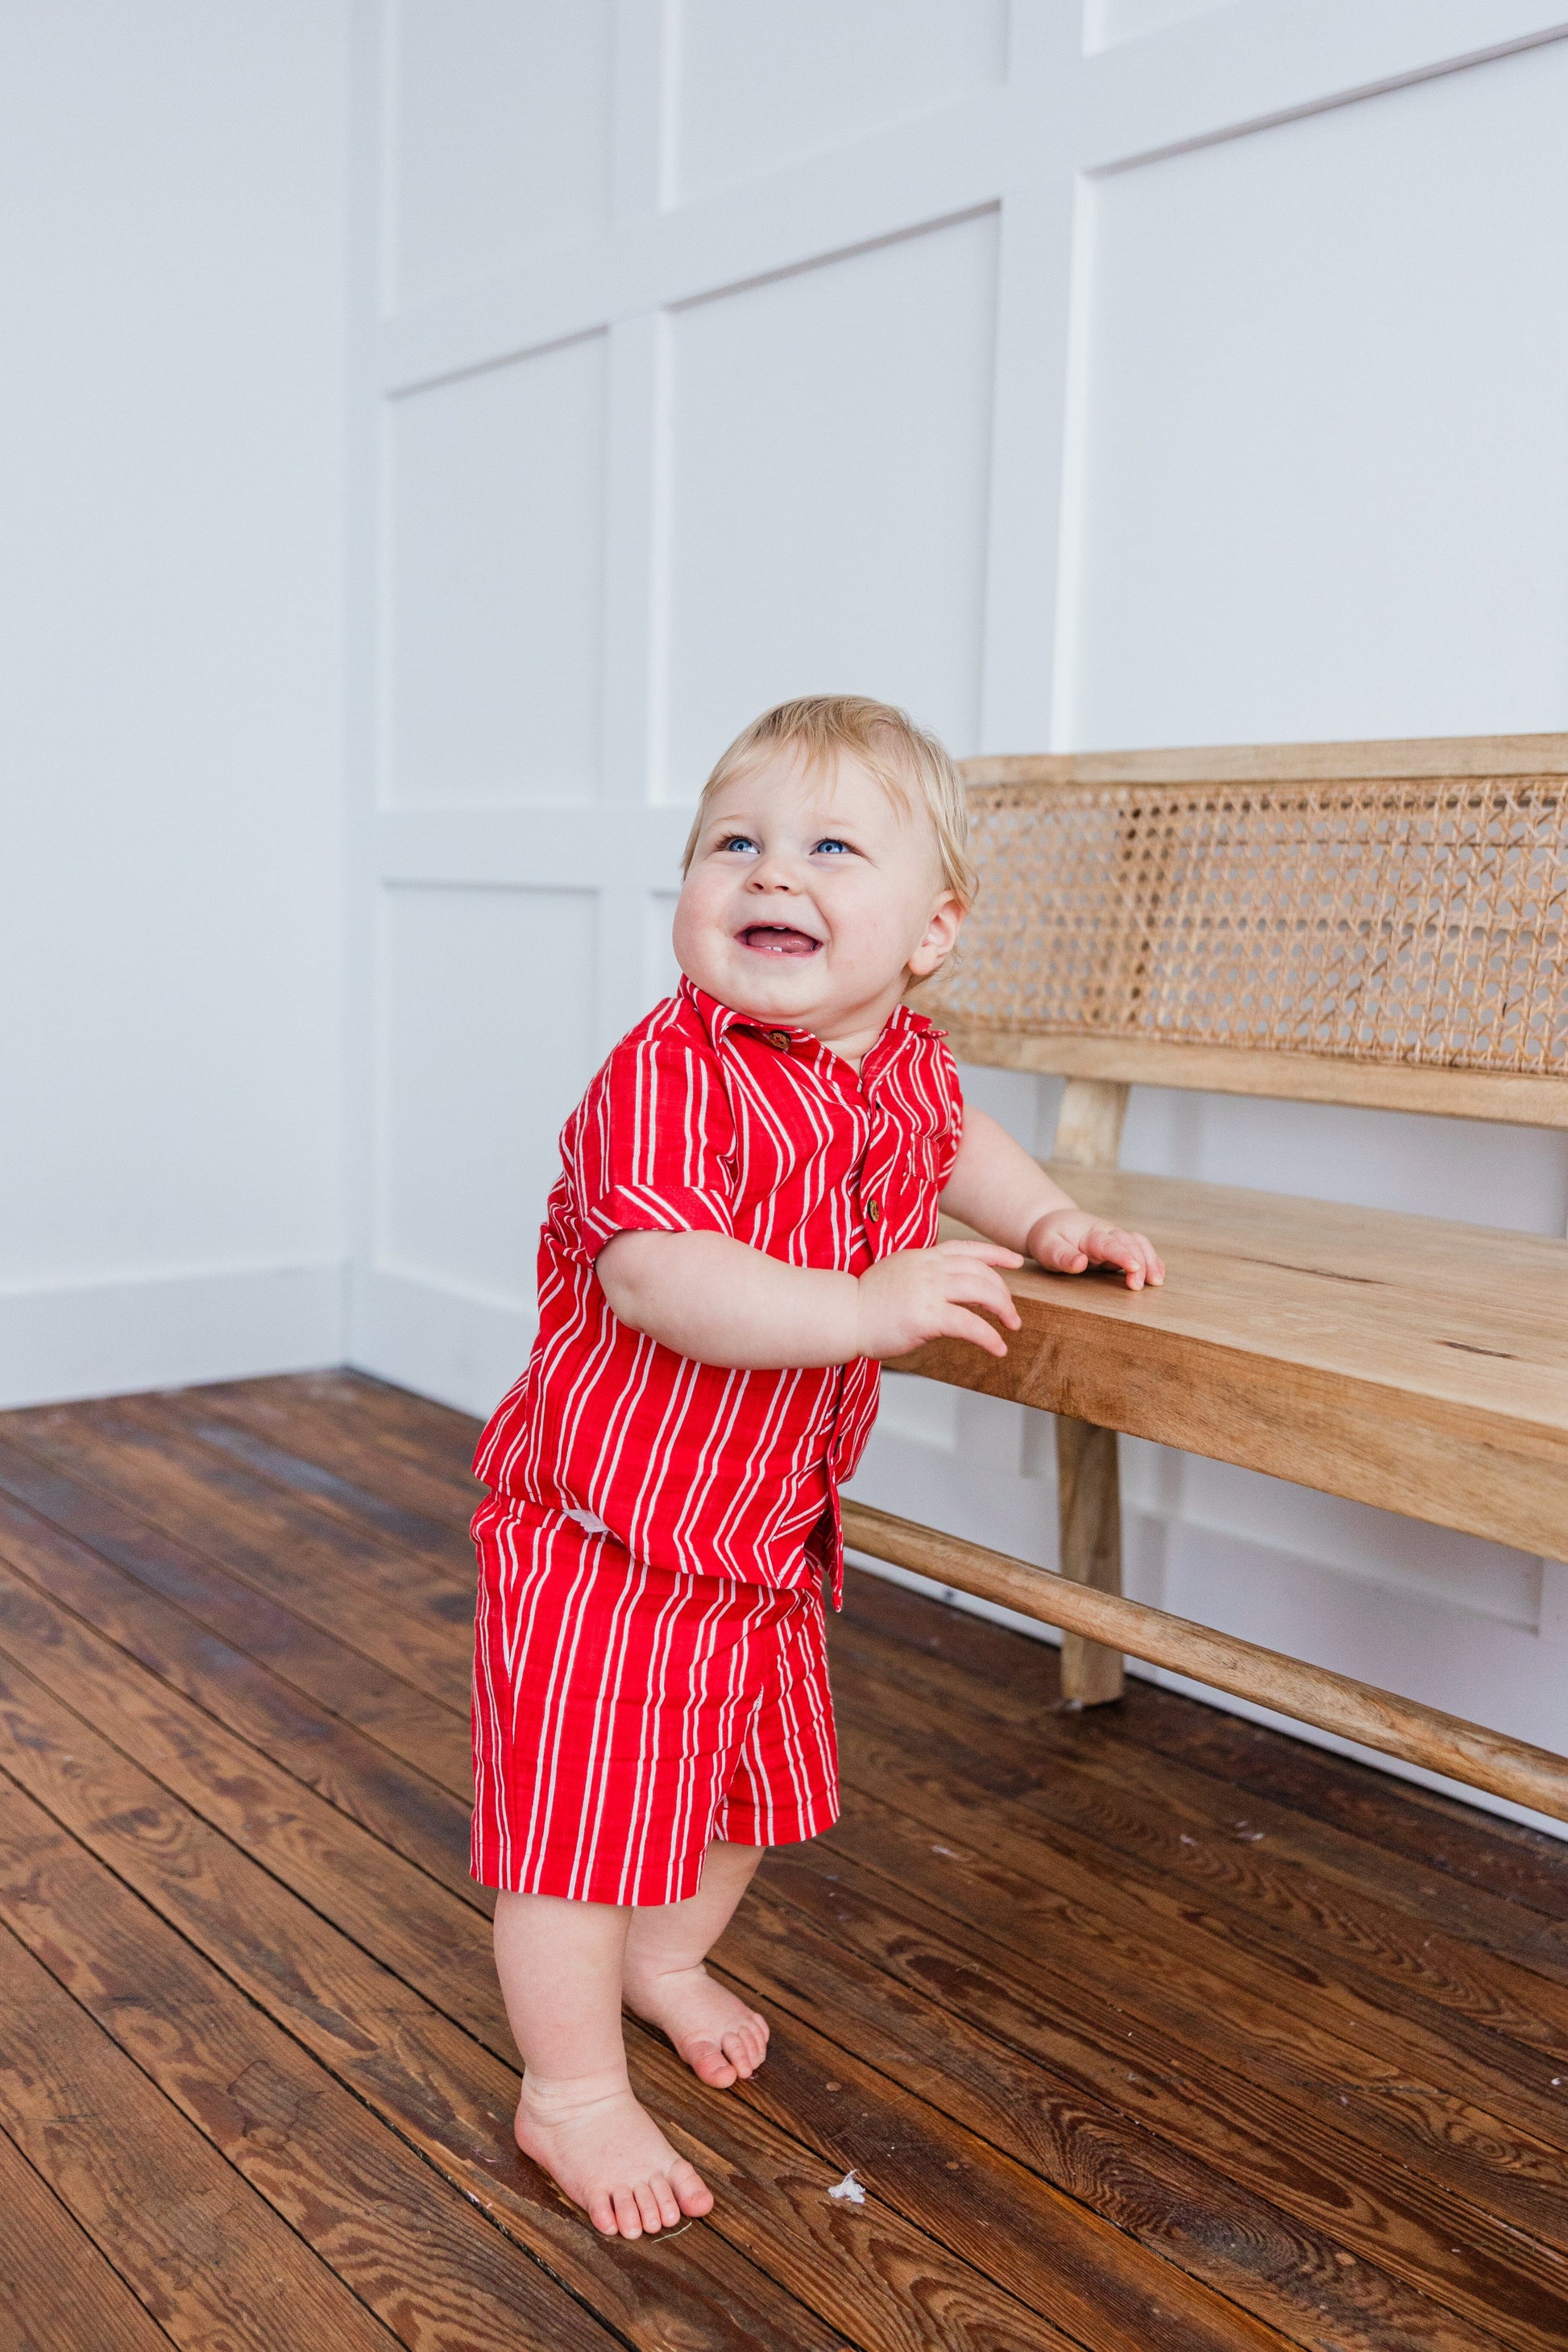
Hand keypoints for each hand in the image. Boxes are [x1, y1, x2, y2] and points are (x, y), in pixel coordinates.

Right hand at [855, 1240, 1023, 1360]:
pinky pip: (971, 1325)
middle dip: (1003, 1292)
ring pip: (982, 1292)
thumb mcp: (899, 1275)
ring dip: (1004, 1310)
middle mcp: (929, 1268)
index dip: (996, 1253)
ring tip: (1011, 1327)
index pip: (968, 1249)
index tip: (1015, 1261)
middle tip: (1011, 1313)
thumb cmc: (866, 1303)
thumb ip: (926, 1277)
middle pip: (982, 1272)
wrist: (843, 1315)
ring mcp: (928, 1290)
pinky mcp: (927, 1316)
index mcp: (922, 1256)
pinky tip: (998, 1347)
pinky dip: (990, 1337)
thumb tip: (952, 1292)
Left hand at [1027, 1206, 1163, 1290]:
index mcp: (1089, 1233)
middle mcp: (1107, 1233)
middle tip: (1138, 1287)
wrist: (1052, 1222)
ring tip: (1156, 1282)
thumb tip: (1081, 1263)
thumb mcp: (1047, 1247)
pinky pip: (1140, 1249)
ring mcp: (1115, 1238)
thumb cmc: (1049, 1237)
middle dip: (1140, 1264)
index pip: (1110, 1243)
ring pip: (1139, 1244)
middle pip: (1130, 1243)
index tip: (1134, 1268)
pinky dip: (1151, 1260)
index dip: (1123, 1255)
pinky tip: (1157, 1275)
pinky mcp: (1119, 1246)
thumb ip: (1062, 1256)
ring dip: (1151, 1261)